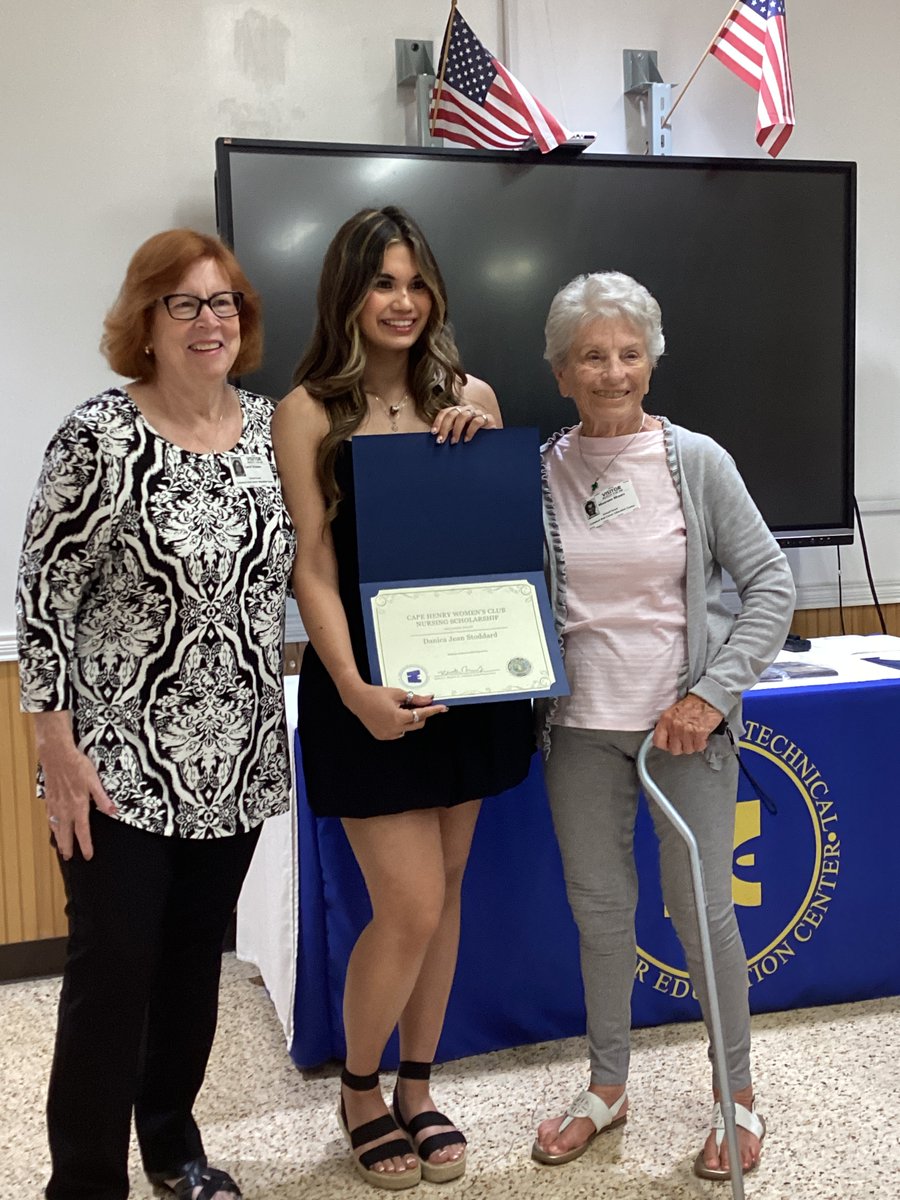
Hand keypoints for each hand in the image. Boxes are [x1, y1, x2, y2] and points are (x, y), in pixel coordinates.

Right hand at [41, 743, 116, 860]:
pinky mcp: (49, 800)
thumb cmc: (78, 766)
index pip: (83, 831)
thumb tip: (114, 812)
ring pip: (57, 827)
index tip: (87, 856)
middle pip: (67, 834)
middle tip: (69, 858)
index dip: (85, 845)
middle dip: (69, 847)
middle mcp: (66, 809)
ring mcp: (56, 805)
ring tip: (61, 848)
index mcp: (79, 806)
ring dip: (59, 839)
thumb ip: (103, 799)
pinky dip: (52, 826)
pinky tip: (53, 827)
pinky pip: (50, 818)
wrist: (57, 756)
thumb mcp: (95, 781)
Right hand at [341, 682, 447, 739]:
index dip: (433, 710)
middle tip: (420, 704)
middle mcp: (394, 729)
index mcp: (398, 718)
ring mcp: (388, 735)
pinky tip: (392, 715)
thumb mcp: (398, 694)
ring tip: (399, 709)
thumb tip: (428, 700)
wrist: (358, 699)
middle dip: (422, 714)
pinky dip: (400, 725)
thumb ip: (416, 699)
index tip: (442, 708)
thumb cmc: (376, 694)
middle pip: (418, 724)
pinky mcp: (383, 736)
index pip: (422, 715)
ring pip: (408, 729)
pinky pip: (398, 732)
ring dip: (409, 720)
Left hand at [431, 404, 494, 443]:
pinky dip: (470, 431)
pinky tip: (466, 440)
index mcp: (458, 412)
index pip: (445, 412)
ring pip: (463, 416)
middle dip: (445, 427)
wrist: (492, 444)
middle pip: (453, 413)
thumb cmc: (473, 440)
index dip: (438, 421)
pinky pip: (477, 421)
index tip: (433, 432)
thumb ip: (449, 434)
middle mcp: (467, 410)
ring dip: (456, 430)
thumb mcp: (459, 436)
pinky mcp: (488, 419)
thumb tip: (436, 439)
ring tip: (453, 442)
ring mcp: (478, 413)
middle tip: (441, 440)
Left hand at [652, 694, 723, 755]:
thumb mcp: (673, 712)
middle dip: (681, 747)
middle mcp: (675, 725)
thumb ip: (667, 725)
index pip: (658, 741)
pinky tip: (702, 737)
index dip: (665, 745)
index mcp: (666, 719)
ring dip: (692, 745)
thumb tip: (666, 739)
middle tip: (686, 740)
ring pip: (687, 750)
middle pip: (674, 749)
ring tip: (695, 736)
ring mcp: (687, 730)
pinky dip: (701, 744)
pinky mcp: (699, 733)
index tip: (670, 744)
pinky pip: (698, 747)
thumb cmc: (692, 704)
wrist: (708, 698)